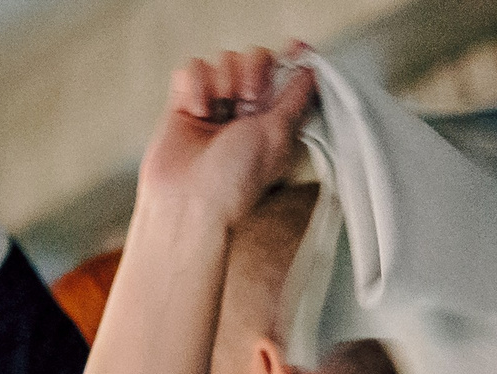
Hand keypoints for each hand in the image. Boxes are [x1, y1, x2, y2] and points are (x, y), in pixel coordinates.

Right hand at [137, 46, 315, 228]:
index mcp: (271, 119)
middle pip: (253, 58)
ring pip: (222, 60)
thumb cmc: (234, 181)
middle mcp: (244, 111)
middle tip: (248, 100)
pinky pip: (190, 69)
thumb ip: (296, 97)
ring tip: (217, 111)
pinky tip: (196, 110)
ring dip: (222, 80)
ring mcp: (213, 106)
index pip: (283, 74)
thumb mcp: (279, 135)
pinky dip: (194, 85)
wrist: (188, 201)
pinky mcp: (183, 104)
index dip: (289, 60)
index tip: (295, 49)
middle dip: (253, 72)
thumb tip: (313, 68)